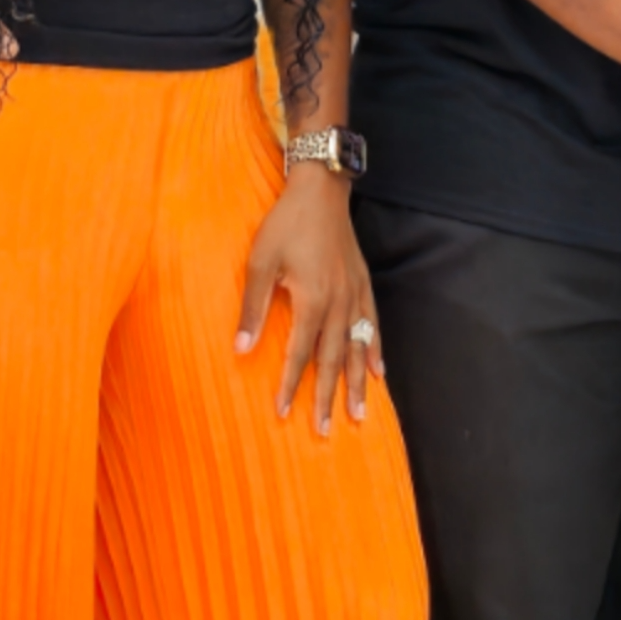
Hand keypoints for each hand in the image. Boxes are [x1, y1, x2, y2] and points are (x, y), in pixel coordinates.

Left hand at [234, 168, 383, 433]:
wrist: (321, 189)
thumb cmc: (285, 224)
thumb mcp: (260, 262)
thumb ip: (253, 308)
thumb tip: (241, 349)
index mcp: (313, 300)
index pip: (300, 354)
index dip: (291, 385)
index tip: (284, 414)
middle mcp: (339, 303)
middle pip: (332, 360)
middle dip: (327, 397)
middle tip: (324, 430)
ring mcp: (355, 295)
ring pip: (358, 348)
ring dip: (356, 384)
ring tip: (359, 414)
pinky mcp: (363, 283)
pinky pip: (374, 324)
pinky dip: (376, 350)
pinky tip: (378, 372)